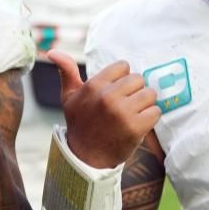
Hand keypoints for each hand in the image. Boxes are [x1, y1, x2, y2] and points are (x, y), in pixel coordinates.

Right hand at [47, 49, 160, 168]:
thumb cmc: (80, 123)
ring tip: (132, 113)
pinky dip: (150, 118)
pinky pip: (156, 111)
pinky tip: (138, 124)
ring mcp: (123, 113)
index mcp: (94, 86)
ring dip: (145, 104)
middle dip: (134, 91)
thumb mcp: (69, 97)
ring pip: (150, 94)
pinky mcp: (136, 128)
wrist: (86, 158)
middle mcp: (108, 97)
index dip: (121, 78)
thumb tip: (52, 51)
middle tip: (124, 104)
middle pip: (139, 79)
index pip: (123, 66)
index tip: (115, 91)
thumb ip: (66, 71)